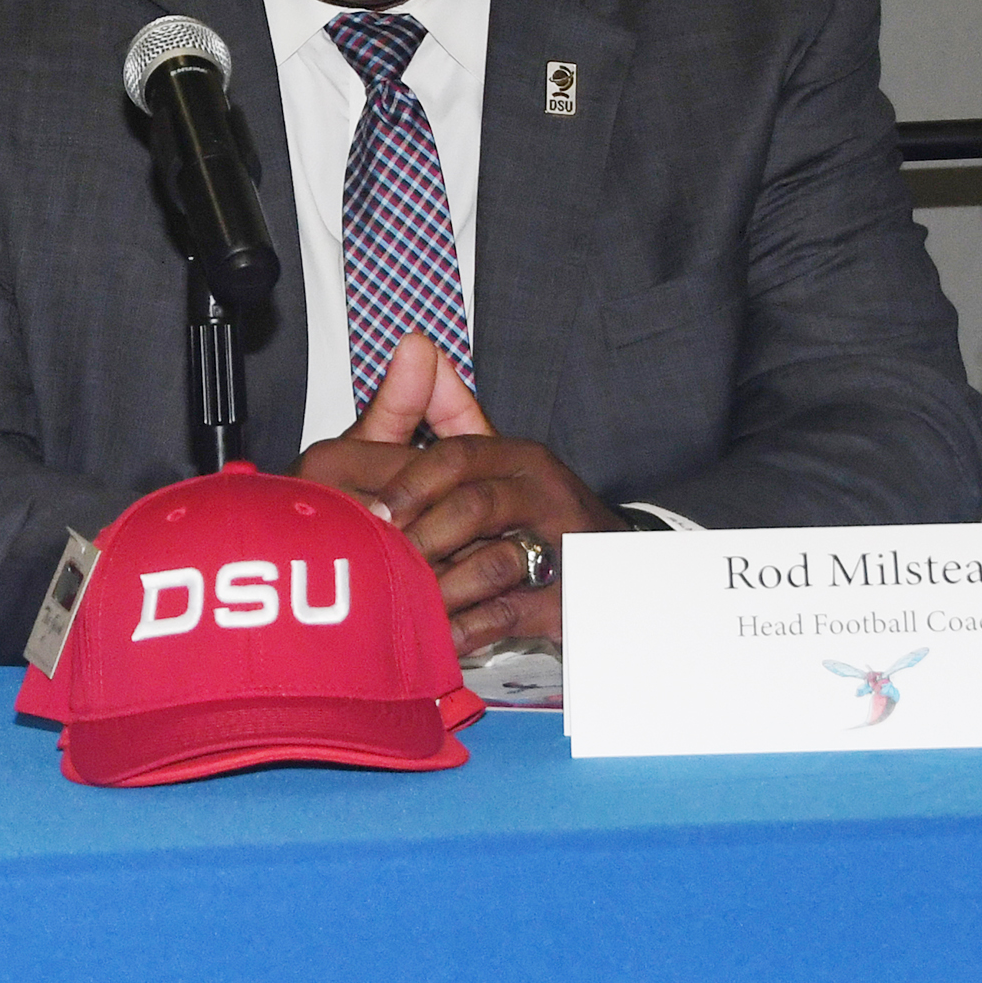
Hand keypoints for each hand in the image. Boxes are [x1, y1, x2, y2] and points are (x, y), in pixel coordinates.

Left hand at [292, 334, 620, 650]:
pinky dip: (467, 627)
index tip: (370, 512)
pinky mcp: (565, 596)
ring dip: (440, 585)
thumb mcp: (492, 456)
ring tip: (399, 602)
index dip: (409, 484)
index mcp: (517, 456)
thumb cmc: (533, 511)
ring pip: (494, 561)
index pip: (456, 456)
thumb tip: (416, 346)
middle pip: (473, 505)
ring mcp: (560, 545)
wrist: (611, 567)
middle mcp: (543, 493)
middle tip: (374, 560)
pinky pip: (509, 612)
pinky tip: (435, 636)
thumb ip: (446, 409)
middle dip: (419, 535)